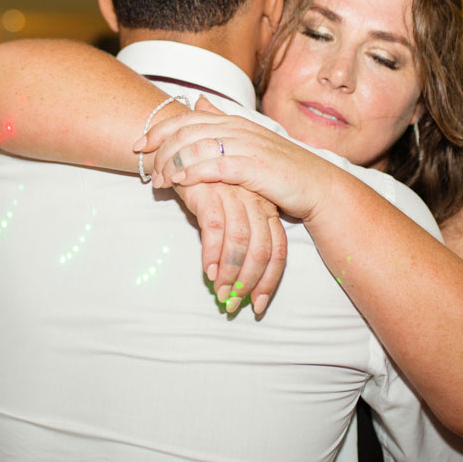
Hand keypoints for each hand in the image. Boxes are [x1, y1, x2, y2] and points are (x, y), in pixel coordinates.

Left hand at [139, 99, 332, 220]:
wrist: (318, 187)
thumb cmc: (281, 169)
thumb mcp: (249, 141)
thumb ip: (222, 121)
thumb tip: (199, 100)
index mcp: (235, 121)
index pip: (188, 118)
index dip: (160, 129)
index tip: (139, 144)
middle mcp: (239, 129)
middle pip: (188, 131)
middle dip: (160, 148)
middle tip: (143, 166)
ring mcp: (248, 147)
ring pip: (198, 147)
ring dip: (172, 164)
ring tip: (158, 181)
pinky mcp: (255, 168)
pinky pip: (216, 166)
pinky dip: (194, 172)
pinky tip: (180, 181)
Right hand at [176, 182, 286, 315]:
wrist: (185, 156)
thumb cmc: (211, 189)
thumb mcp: (234, 212)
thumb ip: (243, 240)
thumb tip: (241, 281)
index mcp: (267, 208)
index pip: (277, 250)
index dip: (270, 280)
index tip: (258, 305)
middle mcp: (255, 201)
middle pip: (261, 249)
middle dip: (249, 282)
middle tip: (234, 304)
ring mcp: (234, 195)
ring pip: (239, 241)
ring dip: (230, 273)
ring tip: (220, 293)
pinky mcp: (210, 191)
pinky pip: (215, 228)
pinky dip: (213, 254)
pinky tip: (208, 271)